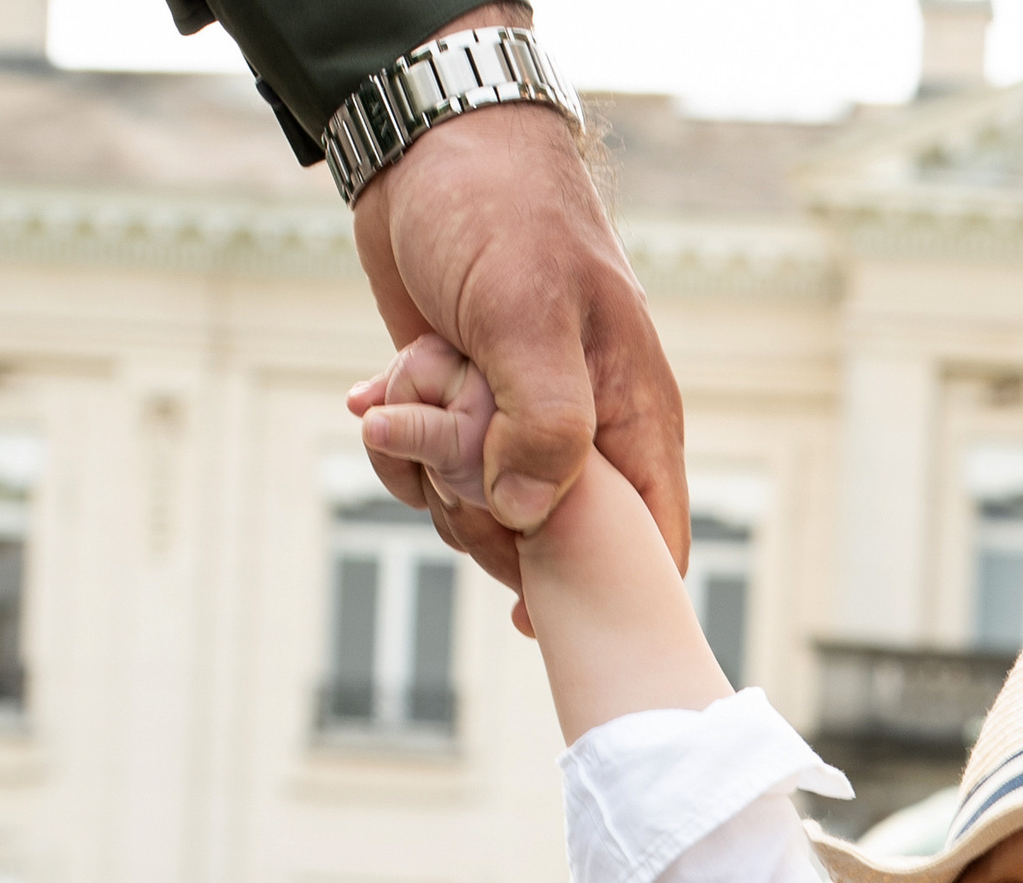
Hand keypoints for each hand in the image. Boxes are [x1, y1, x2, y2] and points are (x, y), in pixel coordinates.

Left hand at [351, 54, 685, 622]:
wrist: (430, 138)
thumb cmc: (500, 209)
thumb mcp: (529, 313)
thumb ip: (544, 422)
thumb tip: (526, 517)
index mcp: (632, 418)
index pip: (650, 543)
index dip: (606, 594)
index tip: (531, 604)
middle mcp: (586, 432)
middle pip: (556, 546)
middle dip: (489, 531)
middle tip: (444, 487)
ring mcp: (521, 422)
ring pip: (485, 511)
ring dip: (429, 484)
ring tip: (397, 424)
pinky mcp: (462, 406)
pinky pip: (434, 468)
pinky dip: (397, 449)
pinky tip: (371, 401)